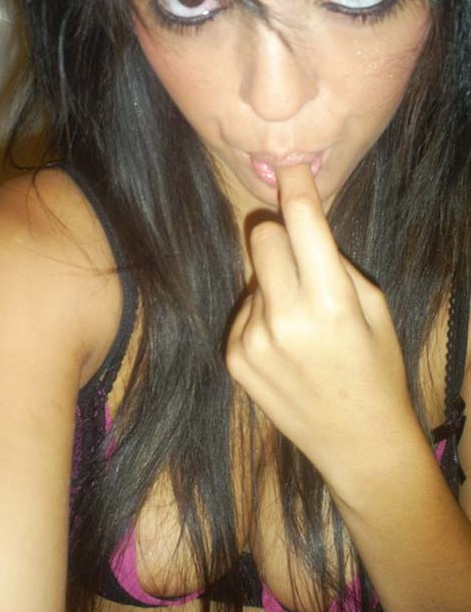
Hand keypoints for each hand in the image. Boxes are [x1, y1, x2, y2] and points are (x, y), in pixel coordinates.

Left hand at [226, 164, 413, 481]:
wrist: (358, 444)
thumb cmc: (377, 370)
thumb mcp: (375, 309)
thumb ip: (334, 263)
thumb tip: (298, 225)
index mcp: (331, 302)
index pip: (302, 222)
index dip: (296, 187)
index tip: (290, 167)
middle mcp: (285, 318)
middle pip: (260, 236)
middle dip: (279, 236)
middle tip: (301, 257)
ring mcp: (253, 341)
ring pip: (252, 275)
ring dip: (273, 284)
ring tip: (300, 325)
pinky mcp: (234, 358)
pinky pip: (242, 310)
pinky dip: (261, 316)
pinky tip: (283, 347)